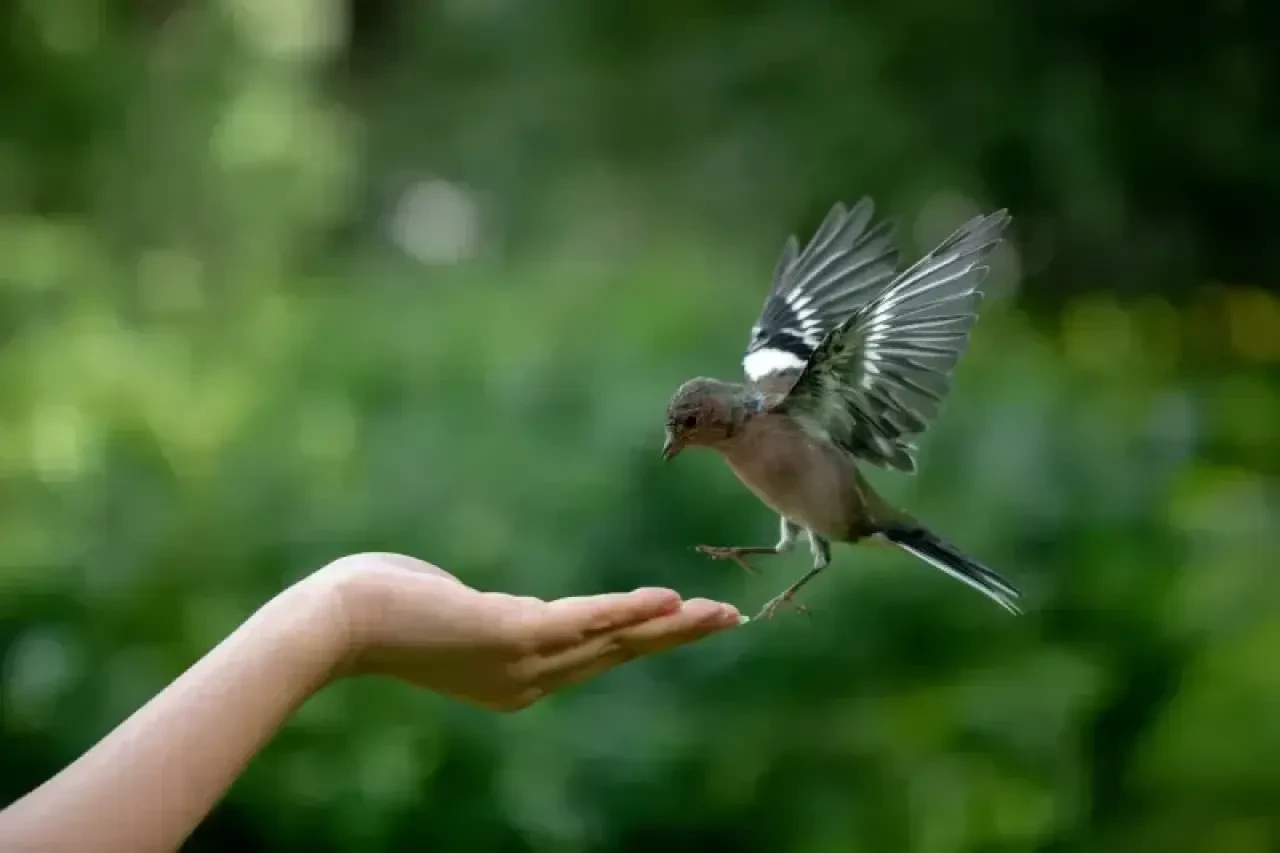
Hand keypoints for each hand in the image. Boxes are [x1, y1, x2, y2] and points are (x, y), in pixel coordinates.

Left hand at [319, 553, 743, 710]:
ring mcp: (521, 663)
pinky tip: (667, 602)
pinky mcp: (511, 635)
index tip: (684, 619)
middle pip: (617, 653)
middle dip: (677, 636)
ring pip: (611, 641)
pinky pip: (583, 623)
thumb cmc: (378, 605)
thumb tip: (476, 601)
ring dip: (670, 626)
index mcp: (515, 676)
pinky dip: (628, 611)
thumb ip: (480, 610)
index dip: (645, 636)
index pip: (595, 653)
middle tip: (731, 619)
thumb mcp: (447, 610)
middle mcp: (526, 681)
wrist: (336, 621)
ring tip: (718, 613)